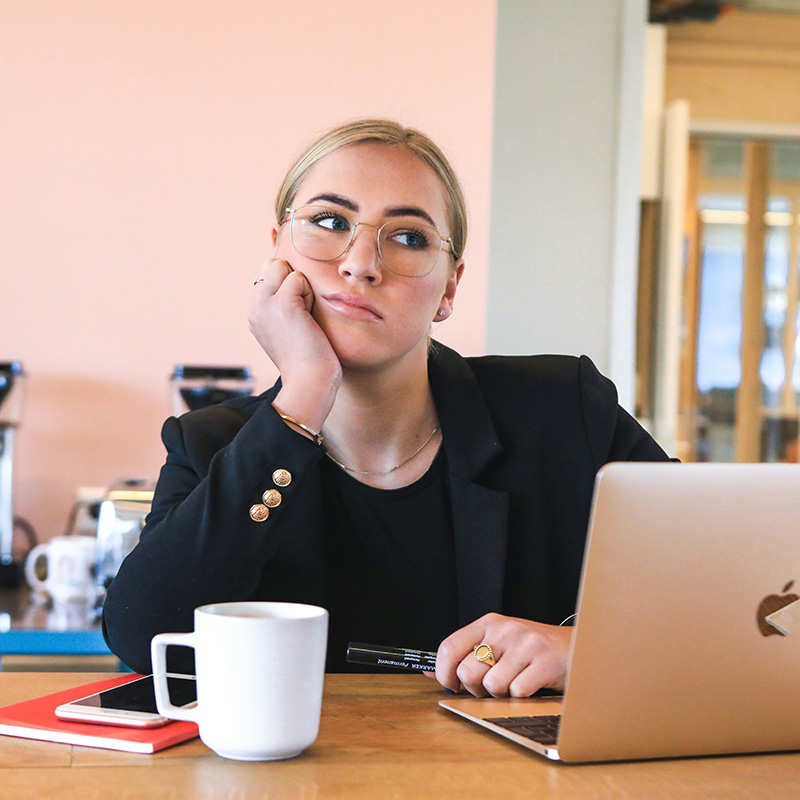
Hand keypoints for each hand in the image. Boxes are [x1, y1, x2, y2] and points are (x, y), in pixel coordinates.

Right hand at [249, 259, 341, 429]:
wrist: (309, 382)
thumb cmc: (308, 360)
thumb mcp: (288, 328)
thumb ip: (283, 304)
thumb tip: (295, 278)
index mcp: (254, 313)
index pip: (267, 273)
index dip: (288, 284)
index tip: (297, 314)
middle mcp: (254, 306)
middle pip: (272, 264)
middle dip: (293, 280)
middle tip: (302, 313)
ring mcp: (264, 304)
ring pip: (283, 267)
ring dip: (302, 288)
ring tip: (304, 317)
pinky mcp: (281, 303)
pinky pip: (298, 278)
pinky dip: (309, 294)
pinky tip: (308, 319)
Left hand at [433, 613, 572, 697]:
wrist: (580, 647)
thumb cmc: (533, 650)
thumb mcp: (498, 643)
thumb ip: (466, 654)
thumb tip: (428, 671)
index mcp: (488, 622)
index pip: (449, 646)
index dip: (444, 672)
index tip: (451, 685)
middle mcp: (504, 629)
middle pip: (468, 670)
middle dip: (476, 689)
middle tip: (490, 687)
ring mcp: (525, 644)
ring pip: (492, 685)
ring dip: (501, 694)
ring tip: (514, 683)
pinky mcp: (545, 662)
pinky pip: (517, 692)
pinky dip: (521, 697)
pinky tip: (531, 685)